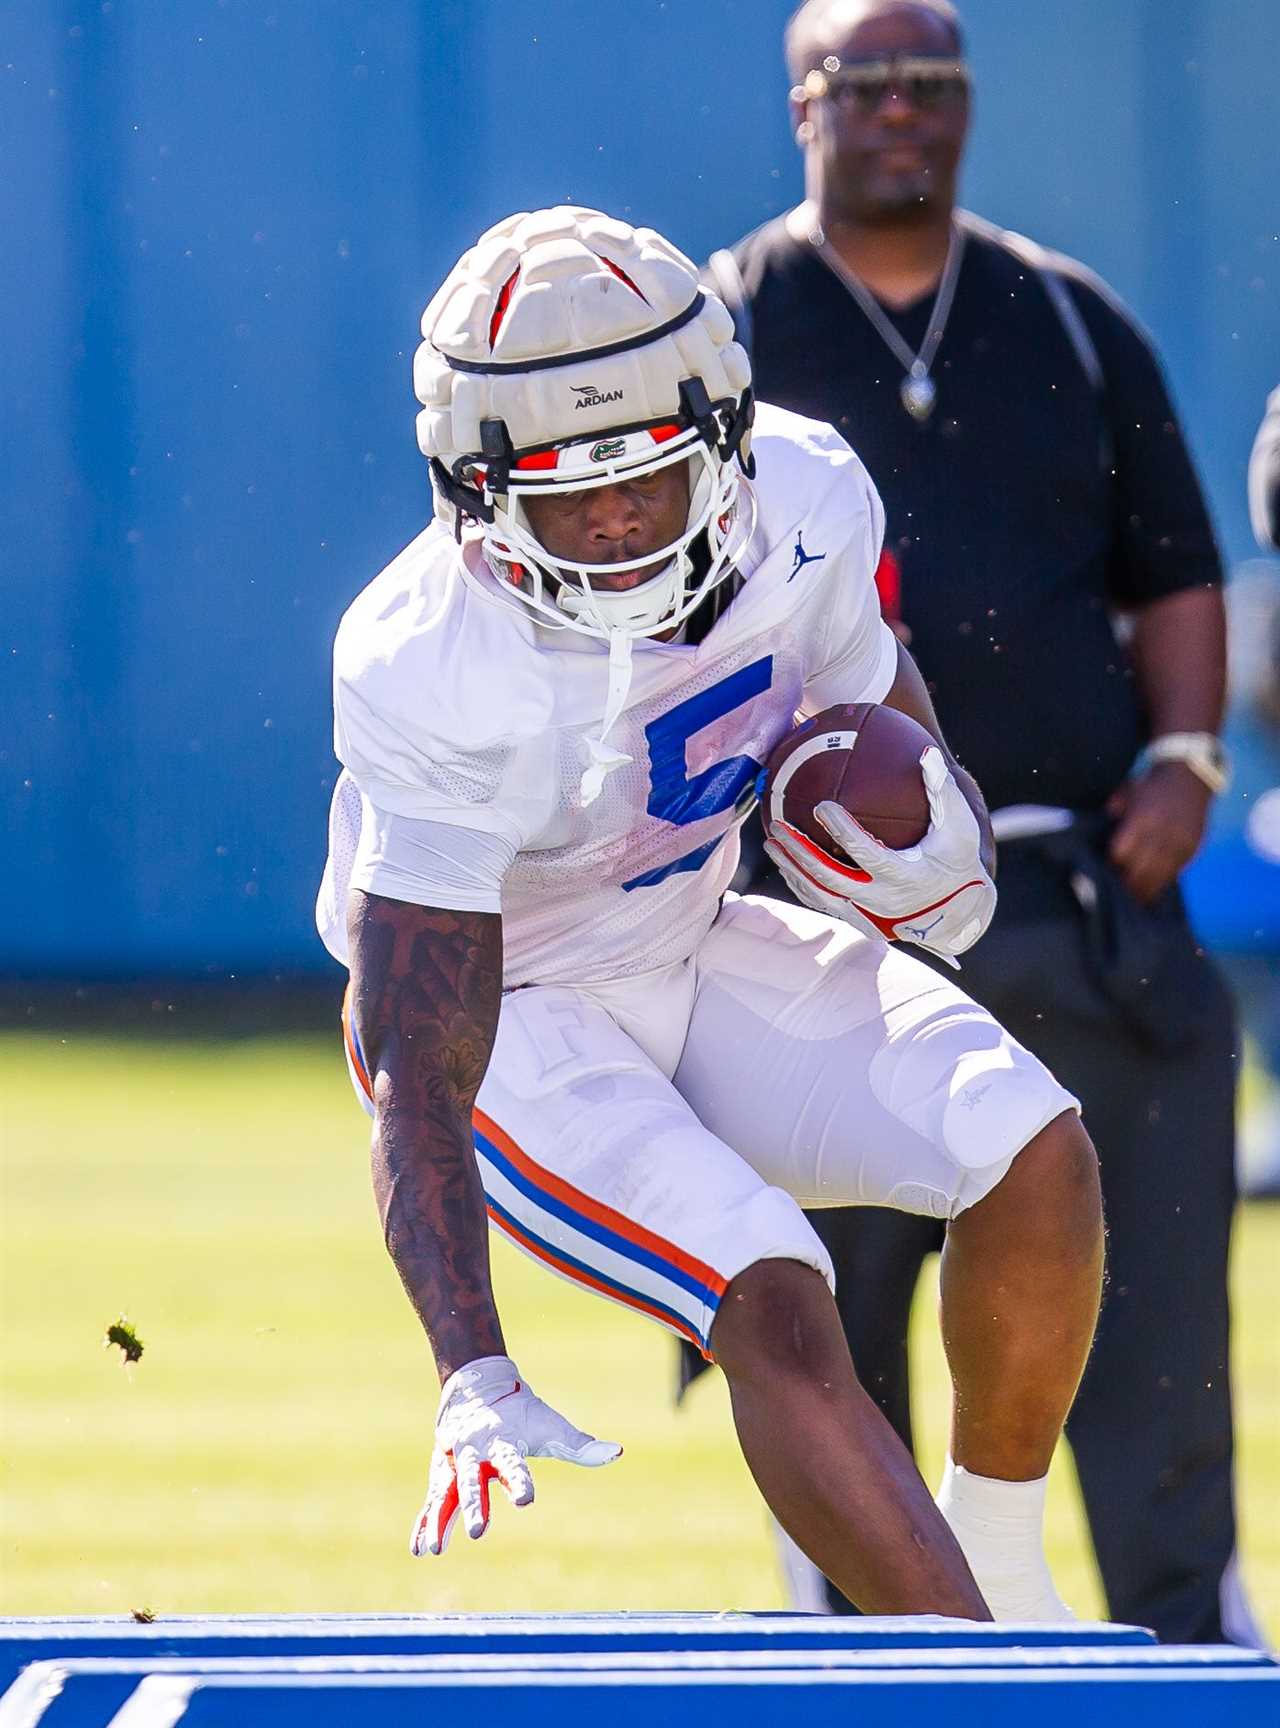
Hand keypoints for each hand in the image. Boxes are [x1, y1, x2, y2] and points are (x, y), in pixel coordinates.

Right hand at [411, 1354, 621, 1555]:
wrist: (477, 1388)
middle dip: (476, 1506)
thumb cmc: (520, 1414)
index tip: (527, 1499)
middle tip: (478, 1532)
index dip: (520, 1481)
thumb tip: (617, 1453)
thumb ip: (579, 1446)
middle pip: (474, 1481)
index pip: (514, 1464)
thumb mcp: (549, 1427)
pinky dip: (424, 1523)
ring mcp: (454, 1464)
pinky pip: (432, 1501)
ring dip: (440, 1520)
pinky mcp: (442, 1474)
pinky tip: (418, 1549)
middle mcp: (475, 1452)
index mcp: (503, 1442)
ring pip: (446, 1494)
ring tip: (435, 1550)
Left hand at [764, 746, 995, 966]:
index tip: (822, 806)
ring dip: (792, 869)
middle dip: (800, 853)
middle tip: (779, 827)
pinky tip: (786, 862)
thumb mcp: (959, 826)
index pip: (866, 854)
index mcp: (905, 876)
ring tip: (771, 842)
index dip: (843, 832)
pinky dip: (802, 883)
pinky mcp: (858, 922)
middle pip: (830, 879)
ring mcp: (867, 916)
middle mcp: (882, 901)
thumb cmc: (957, 860)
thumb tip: (926, 753)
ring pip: (820, 895)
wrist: (959, 913)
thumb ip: (942, 790)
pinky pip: (824, 903)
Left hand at [1106, 761, 1211, 903]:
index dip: (1111, 866)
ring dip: (1144, 890)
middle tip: (1114, 895)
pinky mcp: (1192, 847)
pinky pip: (1176, 872)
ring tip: (1132, 901)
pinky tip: (1151, 890)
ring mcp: (1180, 842)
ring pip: (1159, 876)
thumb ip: (1112, 813)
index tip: (1102, 874)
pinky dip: (1162, 882)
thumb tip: (1097, 834)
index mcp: (1142, 819)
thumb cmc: (1150, 785)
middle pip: (1140, 870)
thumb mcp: (1126, 793)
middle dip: (1126, 884)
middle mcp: (1163, 833)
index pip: (1121, 853)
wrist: (1190, 774)